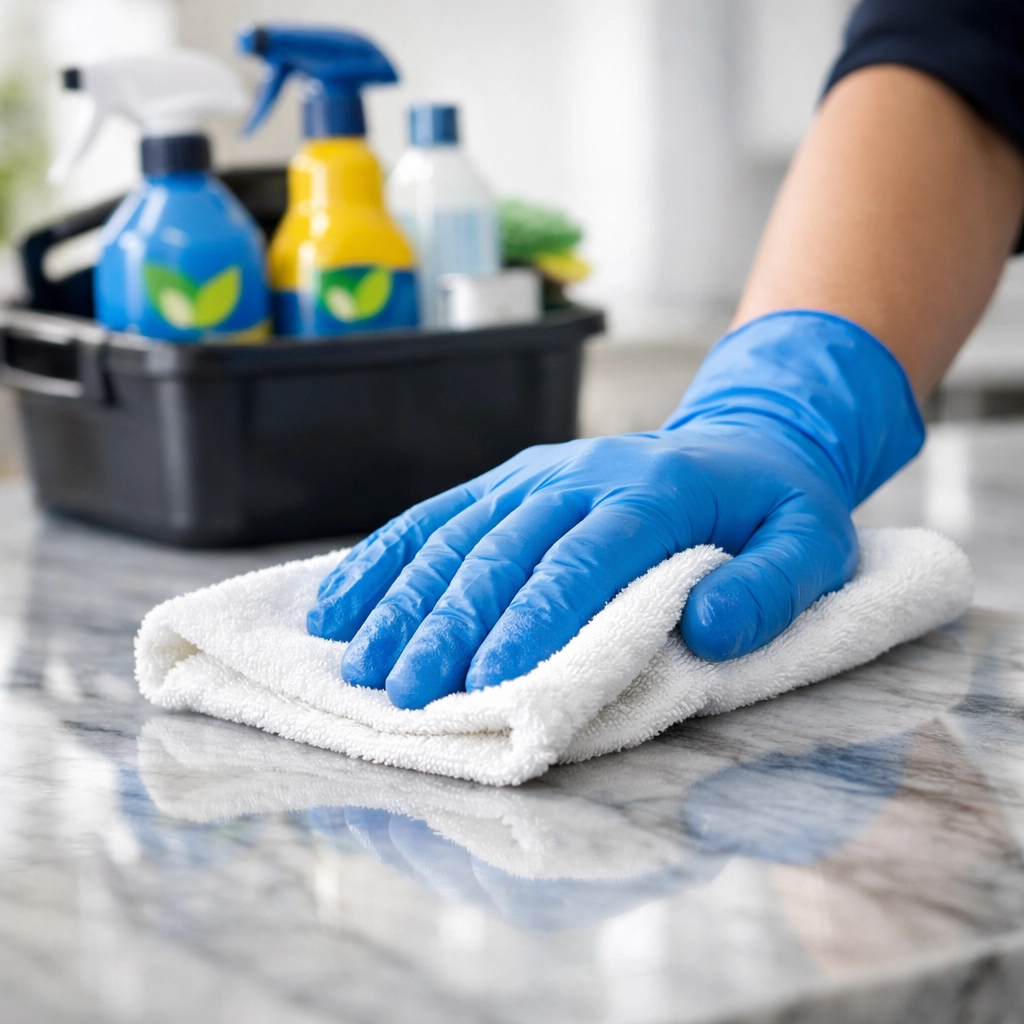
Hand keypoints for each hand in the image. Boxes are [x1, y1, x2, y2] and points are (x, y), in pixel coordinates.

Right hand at [308, 312, 923, 708]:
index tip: (488, 685)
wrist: (740, 438)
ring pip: (456, 535)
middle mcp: (580, 476)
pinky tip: (342, 602)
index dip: (532, 624)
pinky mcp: (507, 480)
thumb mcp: (813, 545)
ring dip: (404, 600)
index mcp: (654, 493)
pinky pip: (437, 515)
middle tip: (404, 695)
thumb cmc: (772, 508)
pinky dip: (386, 558)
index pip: (582, 562)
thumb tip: (707, 630)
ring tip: (361, 663)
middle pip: (502, 552)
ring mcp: (535, 474)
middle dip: (449, 626)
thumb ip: (772, 589)